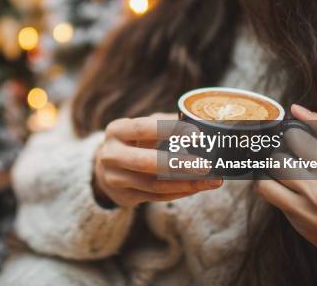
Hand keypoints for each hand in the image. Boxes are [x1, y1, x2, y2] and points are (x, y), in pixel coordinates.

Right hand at [93, 113, 222, 207]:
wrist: (104, 168)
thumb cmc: (132, 142)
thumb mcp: (139, 129)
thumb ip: (164, 123)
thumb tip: (200, 119)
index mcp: (116, 130)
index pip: (142, 128)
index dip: (169, 130)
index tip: (196, 134)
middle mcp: (111, 155)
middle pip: (146, 162)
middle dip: (179, 164)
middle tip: (207, 165)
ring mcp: (115, 178)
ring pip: (154, 185)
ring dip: (186, 184)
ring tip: (212, 180)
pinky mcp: (124, 196)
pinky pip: (156, 197)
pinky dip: (180, 192)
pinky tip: (197, 188)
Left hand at [256, 104, 316, 275]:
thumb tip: (296, 110)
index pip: (295, 139)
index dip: (292, 134)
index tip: (297, 138)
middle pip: (277, 161)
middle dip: (281, 153)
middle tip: (291, 155)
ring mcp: (311, 214)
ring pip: (266, 183)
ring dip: (271, 173)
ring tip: (284, 170)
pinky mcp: (302, 228)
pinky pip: (274, 202)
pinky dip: (277, 191)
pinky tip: (292, 188)